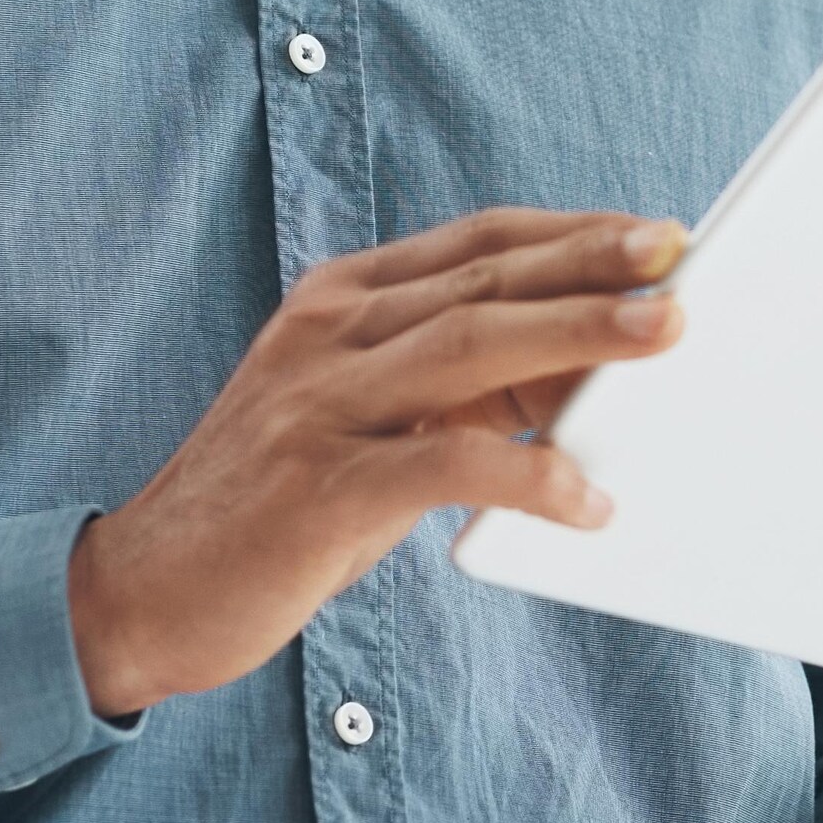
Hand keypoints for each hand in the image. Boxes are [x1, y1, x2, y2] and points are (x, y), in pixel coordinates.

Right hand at [68, 207, 683, 716]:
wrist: (143, 590)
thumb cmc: (277, 506)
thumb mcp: (367, 421)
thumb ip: (456, 389)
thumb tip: (586, 372)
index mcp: (339, 302)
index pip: (475, 242)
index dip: (569, 232)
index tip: (656, 232)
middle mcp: (328, 336)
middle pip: (483, 280)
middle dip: (590, 263)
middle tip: (679, 256)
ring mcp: (319, 407)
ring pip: (468, 345)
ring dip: (575, 334)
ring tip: (663, 334)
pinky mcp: (318, 489)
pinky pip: (442, 465)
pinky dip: (524, 475)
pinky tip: (584, 501)